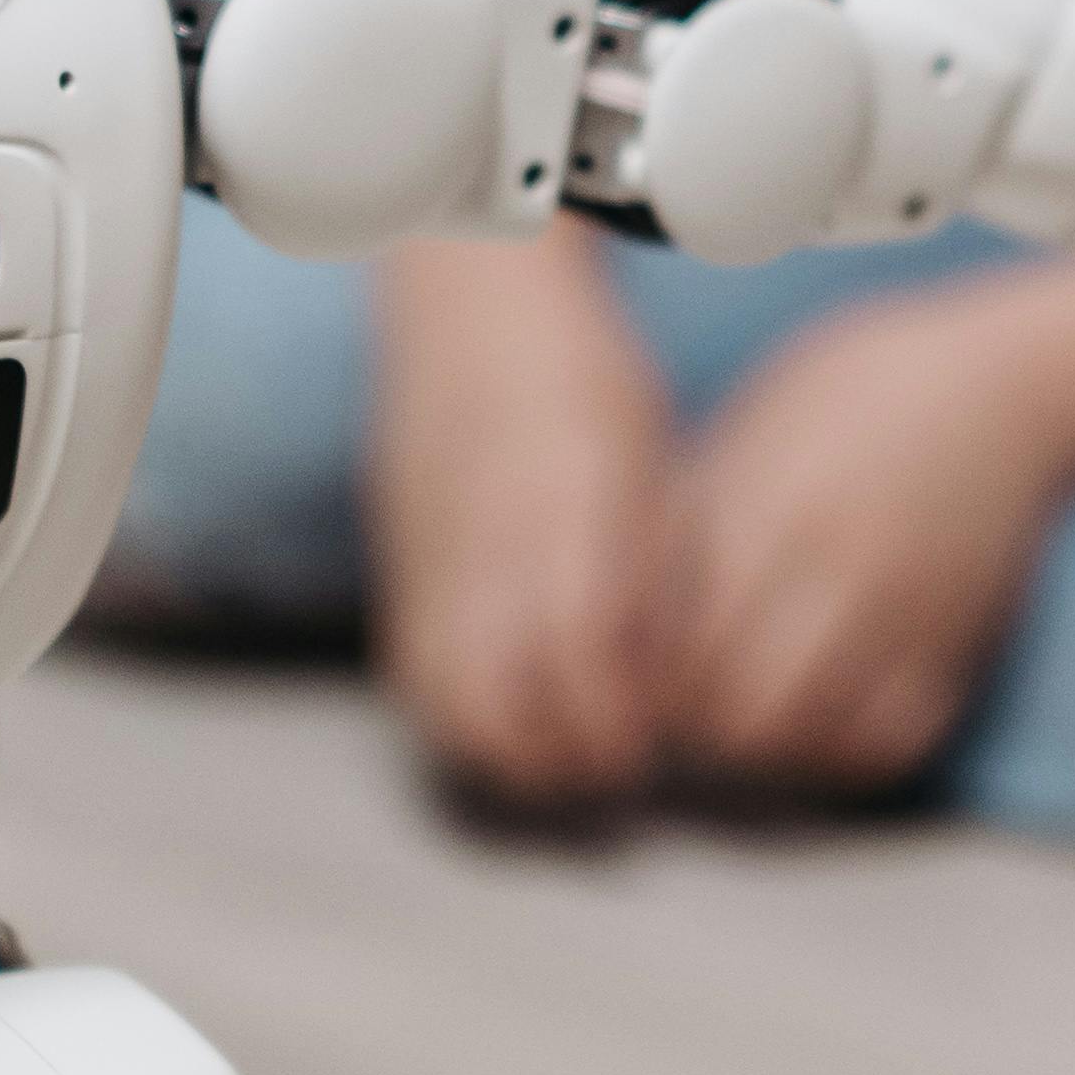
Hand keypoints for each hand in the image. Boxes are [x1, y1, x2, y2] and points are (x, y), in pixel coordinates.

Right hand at [364, 234, 677, 806]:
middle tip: (619, 766)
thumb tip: (673, 677)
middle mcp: (482, 545)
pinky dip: (465, 718)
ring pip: (445, 713)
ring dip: (509, 756)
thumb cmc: (579, 374)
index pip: (575, 658)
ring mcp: (429, 564)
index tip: (659, 741)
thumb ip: (651, 565)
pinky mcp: (401, 576)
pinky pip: (417, 679)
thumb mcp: (641, 454)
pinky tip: (517, 713)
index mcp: (557, 508)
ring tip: (570, 754)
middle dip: (561, 765)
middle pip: (495, 713)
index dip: (616, 722)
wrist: (466, 309)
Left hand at [657, 282, 1074, 793]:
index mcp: (770, 510)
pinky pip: (891, 746)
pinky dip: (844, 753)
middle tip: (689, 707)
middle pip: (739, 713)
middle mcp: (839, 571)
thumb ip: (692, 520)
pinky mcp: (959, 647)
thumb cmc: (853, 393)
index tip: (636, 671)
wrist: (1004, 384)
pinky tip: (819, 722)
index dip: (643, 681)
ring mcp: (906, 616)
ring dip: (765, 750)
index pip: (677, 648)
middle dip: (698, 726)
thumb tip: (623, 611)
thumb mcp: (753, 429)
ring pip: (811, 742)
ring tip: (749, 718)